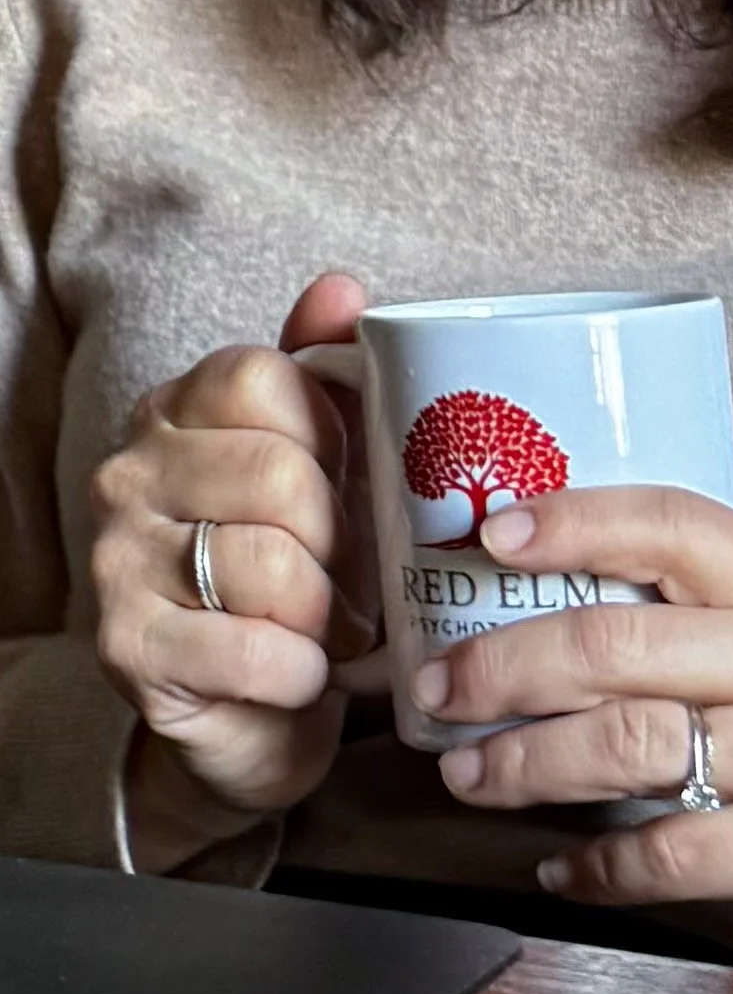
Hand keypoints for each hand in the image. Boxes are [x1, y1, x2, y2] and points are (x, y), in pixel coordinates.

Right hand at [90, 273, 374, 837]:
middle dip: (341, 534)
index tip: (348, 475)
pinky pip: (249, 648)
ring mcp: (117, 560)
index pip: (265, 379)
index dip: (332, 431)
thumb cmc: (296, 562)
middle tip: (355, 570)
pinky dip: (300, 668)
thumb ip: (327, 368)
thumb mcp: (320, 460)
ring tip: (334, 625)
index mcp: (176, 409)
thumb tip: (341, 287)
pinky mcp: (126, 649)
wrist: (249, 705)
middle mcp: (129, 472)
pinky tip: (304, 672)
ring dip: (327, 609)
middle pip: (277, 474)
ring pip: (267, 562)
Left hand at [415, 486, 732, 993]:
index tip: (496, 530)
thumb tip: (548, 605)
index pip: (677, 525)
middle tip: (442, 685)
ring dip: (531, 763)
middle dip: (511, 662)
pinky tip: (562, 868)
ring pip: (636, 741)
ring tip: (471, 775)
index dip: (581, 520)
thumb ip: (696, 626)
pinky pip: (675, 850)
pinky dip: (601, 865)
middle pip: (627, 640)